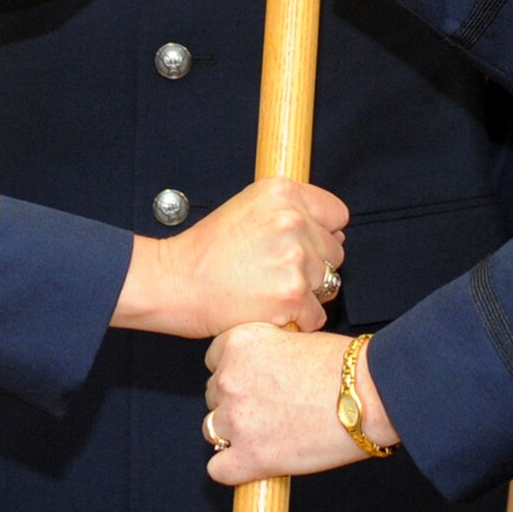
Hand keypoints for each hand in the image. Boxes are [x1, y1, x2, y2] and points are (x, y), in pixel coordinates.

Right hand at [112, 178, 347, 338]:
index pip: (337, 214)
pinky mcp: (292, 295)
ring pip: (329, 283)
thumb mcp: (247, 206)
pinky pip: (316, 314)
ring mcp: (294, 258)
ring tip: (271, 290)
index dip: (322, 232)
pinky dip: (297, 319)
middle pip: (335, 251)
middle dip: (314, 264)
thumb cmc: (206, 250)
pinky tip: (270, 310)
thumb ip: (290, 210)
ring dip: (307, 293)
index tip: (305, 244)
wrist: (175, 282)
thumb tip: (333, 232)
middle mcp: (292, 220)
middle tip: (277, 271)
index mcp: (282, 192)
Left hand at [202, 323, 398, 483]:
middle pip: (213, 395)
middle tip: (267, 408)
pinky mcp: (250, 457)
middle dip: (236, 402)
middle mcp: (230, 379)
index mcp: (239, 343)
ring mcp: (237, 420)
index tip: (253, 381)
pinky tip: (254, 462)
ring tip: (265, 434)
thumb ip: (267, 350)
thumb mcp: (295, 337)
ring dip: (233, 433)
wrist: (367, 396)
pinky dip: (233, 468)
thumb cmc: (344, 366)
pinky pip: (219, 469)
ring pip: (212, 431)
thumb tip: (262, 367)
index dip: (236, 372)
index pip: (214, 360)